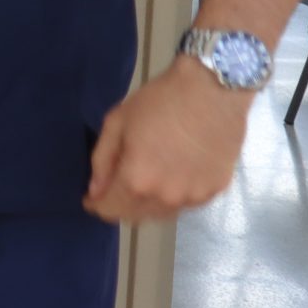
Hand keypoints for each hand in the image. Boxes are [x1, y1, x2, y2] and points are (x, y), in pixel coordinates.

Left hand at [85, 57, 252, 222]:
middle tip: (114, 187)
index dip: (96, 205)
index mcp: (137, 180)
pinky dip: (174, 196)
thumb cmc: (160, 102)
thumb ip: (101, 161)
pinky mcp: (216, 190)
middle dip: (120, 205)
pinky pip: (187, 203)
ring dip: (147, 203)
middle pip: (136, 216)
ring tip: (143, 180)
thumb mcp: (117, 123)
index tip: (91, 198)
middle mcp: (166, 197)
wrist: (213, 91)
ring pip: (162, 213)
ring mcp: (194, 197)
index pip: (110, 211)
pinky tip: (171, 176)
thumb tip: (95, 190)